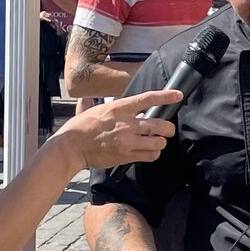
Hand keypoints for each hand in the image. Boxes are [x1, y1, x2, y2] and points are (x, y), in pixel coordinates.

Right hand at [54, 89, 180, 169]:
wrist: (71, 146)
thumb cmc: (80, 126)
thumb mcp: (96, 108)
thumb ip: (112, 106)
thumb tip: (115, 102)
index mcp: (119, 107)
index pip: (148, 99)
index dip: (166, 96)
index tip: (178, 95)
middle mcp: (127, 123)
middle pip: (160, 124)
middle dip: (168, 128)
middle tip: (168, 130)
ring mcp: (127, 140)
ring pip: (158, 142)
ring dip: (161, 142)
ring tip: (157, 142)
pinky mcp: (126, 155)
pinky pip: (150, 155)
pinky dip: (153, 154)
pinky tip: (149, 151)